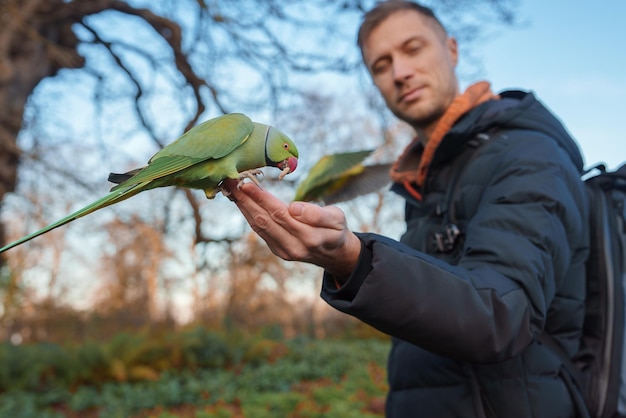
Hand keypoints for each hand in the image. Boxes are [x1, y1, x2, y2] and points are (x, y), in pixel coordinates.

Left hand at [223, 179, 361, 279]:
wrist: (335, 254)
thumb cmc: (336, 229)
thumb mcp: (337, 218)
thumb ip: (317, 214)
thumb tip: (293, 208)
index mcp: (310, 237)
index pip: (281, 214)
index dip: (263, 199)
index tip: (247, 184)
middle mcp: (294, 247)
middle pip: (265, 221)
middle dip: (246, 200)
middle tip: (231, 181)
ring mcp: (284, 251)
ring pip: (259, 227)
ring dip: (244, 207)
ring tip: (232, 189)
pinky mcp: (278, 251)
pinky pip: (261, 231)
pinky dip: (249, 215)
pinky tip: (243, 201)